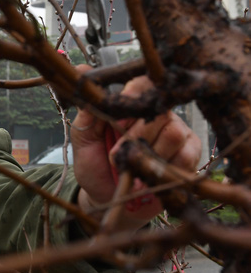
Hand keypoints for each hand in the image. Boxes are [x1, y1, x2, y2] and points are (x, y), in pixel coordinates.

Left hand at [72, 74, 200, 228]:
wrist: (107, 199)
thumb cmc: (96, 167)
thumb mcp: (83, 137)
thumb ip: (87, 108)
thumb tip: (82, 73)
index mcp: (132, 106)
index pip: (142, 84)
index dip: (133, 96)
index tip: (119, 117)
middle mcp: (158, 114)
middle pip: (158, 112)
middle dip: (135, 138)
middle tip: (117, 156)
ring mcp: (178, 132)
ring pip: (173, 134)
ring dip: (149, 156)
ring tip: (132, 169)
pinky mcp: (191, 153)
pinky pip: (186, 155)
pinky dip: (164, 168)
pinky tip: (149, 178)